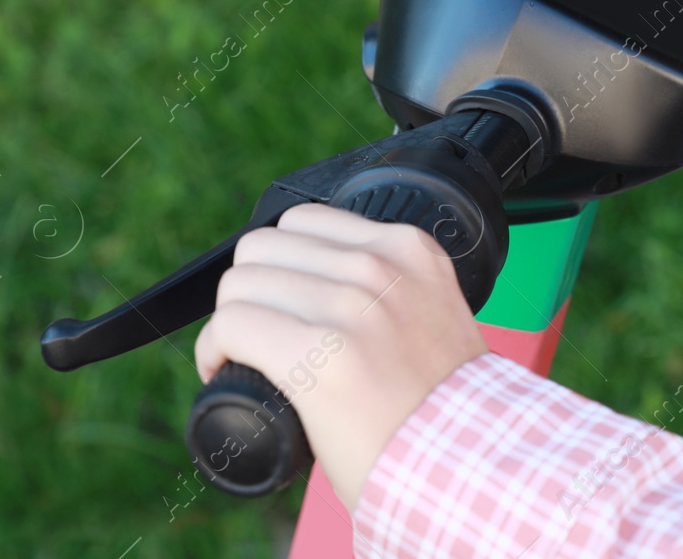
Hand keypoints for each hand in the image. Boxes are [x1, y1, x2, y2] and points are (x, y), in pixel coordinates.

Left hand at [193, 203, 488, 512]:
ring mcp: (351, 306)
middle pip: (264, 247)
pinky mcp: (318, 354)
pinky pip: (232, 325)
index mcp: (409, 248)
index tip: (282, 304)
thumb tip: (326, 280)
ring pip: (240, 283)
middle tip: (260, 334)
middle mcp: (380, 266)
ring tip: (243, 356)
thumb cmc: (444, 404)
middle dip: (251, 290)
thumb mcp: (432, 308)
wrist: (467, 461)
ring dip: (231, 321)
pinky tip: (223, 370)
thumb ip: (392, 283)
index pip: (304, 222)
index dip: (281, 265)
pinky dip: (214, 350)